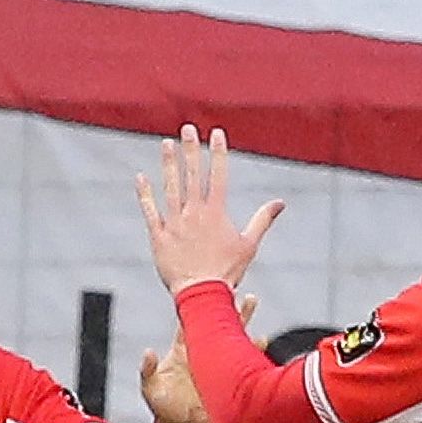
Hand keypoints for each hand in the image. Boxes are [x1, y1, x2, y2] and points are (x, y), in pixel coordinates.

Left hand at [137, 125, 283, 293]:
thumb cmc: (227, 272)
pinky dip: (145, 194)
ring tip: (167, 144)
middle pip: (192, 175)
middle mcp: (194, 212)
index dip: (217, 152)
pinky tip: (141, 177)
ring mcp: (174, 223)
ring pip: (170, 187)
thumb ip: (263, 219)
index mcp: (216, 212)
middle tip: (187, 128)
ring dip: (169, 164)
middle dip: (191, 149)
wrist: (201, 294)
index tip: (216, 133)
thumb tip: (280, 202)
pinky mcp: (158, 236)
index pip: (218, 175)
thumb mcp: (249, 245)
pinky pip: (150, 211)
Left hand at [139, 293, 256, 422]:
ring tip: (250, 300)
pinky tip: (261, 340)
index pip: (191, 322)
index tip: (204, 289)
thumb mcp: (150, 389)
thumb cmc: (163, 405)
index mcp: (183, 349)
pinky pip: (242, 361)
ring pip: (231, 336)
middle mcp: (202, 351)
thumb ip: (148, 370)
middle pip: (216, 322)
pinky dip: (252, 352)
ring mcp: (216, 363)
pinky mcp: (227, 377)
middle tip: (232, 283)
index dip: (196, 306)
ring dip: (241, 320)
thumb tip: (148, 352)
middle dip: (224, 304)